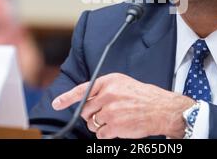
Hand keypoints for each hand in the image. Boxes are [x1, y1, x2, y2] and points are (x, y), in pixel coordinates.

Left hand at [52, 73, 193, 138]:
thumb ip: (104, 88)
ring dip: (100, 125)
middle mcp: (107, 94)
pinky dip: (107, 134)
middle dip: (91, 115)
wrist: (160, 108)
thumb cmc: (143, 96)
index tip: (56, 104)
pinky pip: (100, 134)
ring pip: (92, 123)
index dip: (67, 98)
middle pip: (85, 110)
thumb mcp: (122, 84)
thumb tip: (87, 99)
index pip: (82, 89)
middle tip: (105, 114)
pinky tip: (118, 128)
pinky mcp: (114, 126)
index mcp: (108, 82)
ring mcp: (110, 111)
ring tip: (116, 120)